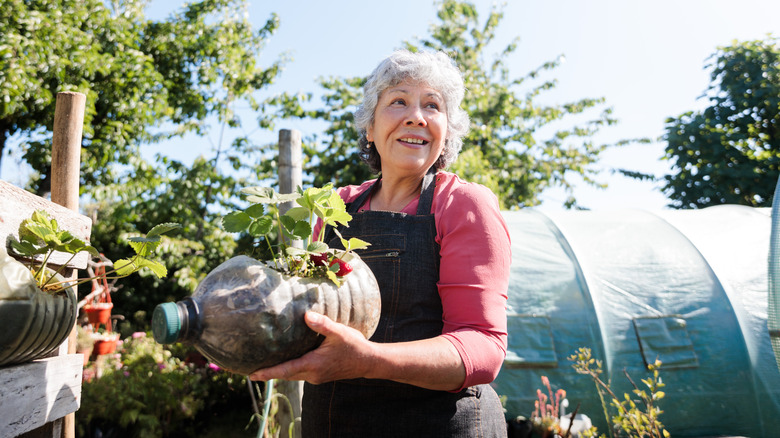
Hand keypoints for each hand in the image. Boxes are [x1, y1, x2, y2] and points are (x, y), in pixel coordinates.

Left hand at [248, 311, 374, 382]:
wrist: (369, 362)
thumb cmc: (354, 347)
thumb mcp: (339, 332)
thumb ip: (322, 324)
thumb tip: (306, 315)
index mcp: (314, 364)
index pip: (285, 370)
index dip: (268, 373)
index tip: (252, 375)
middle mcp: (312, 374)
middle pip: (285, 375)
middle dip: (269, 373)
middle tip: (251, 370)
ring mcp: (316, 377)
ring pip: (292, 375)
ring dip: (279, 371)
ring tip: (264, 366)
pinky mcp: (320, 376)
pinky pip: (300, 373)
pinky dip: (290, 369)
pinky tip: (287, 360)